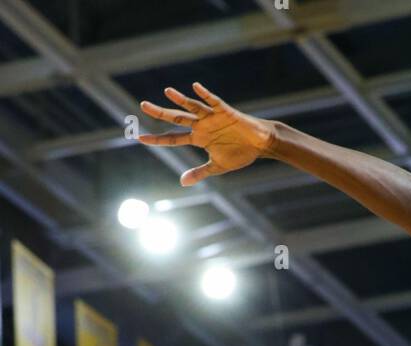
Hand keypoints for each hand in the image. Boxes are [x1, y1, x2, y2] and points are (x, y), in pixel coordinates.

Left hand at [139, 84, 273, 185]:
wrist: (260, 144)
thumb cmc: (240, 153)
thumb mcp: (217, 167)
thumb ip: (199, 173)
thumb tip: (182, 182)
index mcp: (198, 138)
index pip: (173, 138)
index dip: (158, 139)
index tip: (140, 138)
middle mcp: (201, 125)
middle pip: (176, 118)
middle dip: (160, 113)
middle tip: (142, 106)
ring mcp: (212, 117)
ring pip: (192, 107)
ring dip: (180, 100)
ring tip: (167, 91)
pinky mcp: (225, 111)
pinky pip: (213, 101)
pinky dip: (205, 95)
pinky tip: (195, 87)